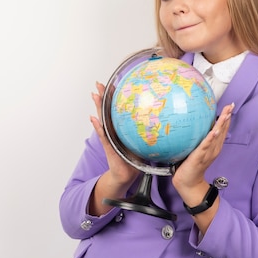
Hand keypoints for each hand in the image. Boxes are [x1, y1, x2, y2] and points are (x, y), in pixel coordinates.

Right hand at [88, 82, 140, 214]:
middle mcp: (113, 131)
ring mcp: (109, 138)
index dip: (115, 96)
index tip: (115, 82)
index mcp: (120, 129)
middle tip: (99, 84)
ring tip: (94, 95)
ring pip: (102, 119)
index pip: (117, 109)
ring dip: (97, 107)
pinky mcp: (109, 147)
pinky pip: (103, 135)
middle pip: (107, 110)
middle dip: (102, 97)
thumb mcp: (143, 143)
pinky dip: (98, 127)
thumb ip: (149, 132)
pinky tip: (93, 119)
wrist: (126, 176)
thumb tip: (164, 120)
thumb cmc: (135, 160)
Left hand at [172, 103, 234, 192]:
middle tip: (230, 106)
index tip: (229, 107)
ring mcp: (207, 153)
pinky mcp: (199, 157)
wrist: (188, 182)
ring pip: (216, 136)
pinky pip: (205, 146)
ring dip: (221, 125)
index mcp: (213, 147)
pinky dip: (210, 138)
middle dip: (226, 118)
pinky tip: (215, 131)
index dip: (226, 118)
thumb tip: (190, 124)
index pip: (221, 130)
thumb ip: (197, 139)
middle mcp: (213, 149)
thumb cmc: (190, 165)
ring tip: (226, 115)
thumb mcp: (195, 149)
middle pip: (222, 131)